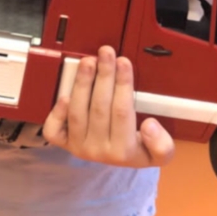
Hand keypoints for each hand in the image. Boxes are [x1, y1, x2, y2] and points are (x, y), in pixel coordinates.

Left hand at [43, 46, 174, 167]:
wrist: (115, 163)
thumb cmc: (136, 149)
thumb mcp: (158, 154)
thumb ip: (162, 145)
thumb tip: (150, 124)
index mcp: (124, 152)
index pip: (122, 112)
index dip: (123, 84)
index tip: (124, 61)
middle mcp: (98, 151)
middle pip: (99, 108)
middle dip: (104, 76)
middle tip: (106, 52)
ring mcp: (78, 147)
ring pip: (77, 113)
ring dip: (82, 84)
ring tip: (88, 61)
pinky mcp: (63, 143)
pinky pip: (54, 130)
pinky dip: (57, 112)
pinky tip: (63, 94)